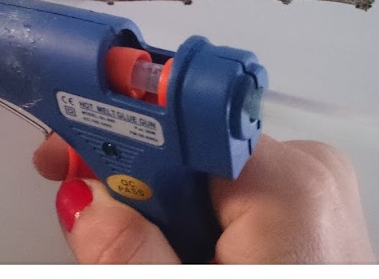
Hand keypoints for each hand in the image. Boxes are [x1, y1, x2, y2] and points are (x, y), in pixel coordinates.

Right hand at [33, 133, 374, 262]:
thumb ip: (130, 255)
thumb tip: (84, 202)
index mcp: (285, 186)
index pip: (176, 118)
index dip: (110, 131)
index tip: (67, 155)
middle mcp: (305, 172)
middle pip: (180, 146)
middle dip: (133, 189)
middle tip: (104, 232)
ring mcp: (311, 188)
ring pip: (196, 170)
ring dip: (161, 211)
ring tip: (167, 260)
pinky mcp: (307, 207)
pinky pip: (224, 189)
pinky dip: (193, 219)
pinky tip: (190, 255)